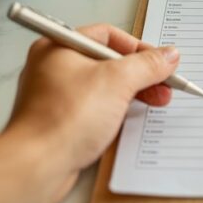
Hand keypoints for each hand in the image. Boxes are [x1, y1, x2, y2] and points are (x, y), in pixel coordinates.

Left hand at [6, 24, 179, 195]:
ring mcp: (54, 96)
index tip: (159, 61)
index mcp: (59, 46)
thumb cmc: (62, 120)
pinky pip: (92, 108)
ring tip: (153, 102)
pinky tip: (127, 119)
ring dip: (130, 92)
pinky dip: (113, 111)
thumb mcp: (118, 82)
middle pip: (106, 61)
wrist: (35, 168)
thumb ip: (147, 65)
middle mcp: (52, 68)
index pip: (107, 35)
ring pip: (101, 86)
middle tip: (161, 84)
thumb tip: (167, 56)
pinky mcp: (58, 122)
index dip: (138, 47)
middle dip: (138, 74)